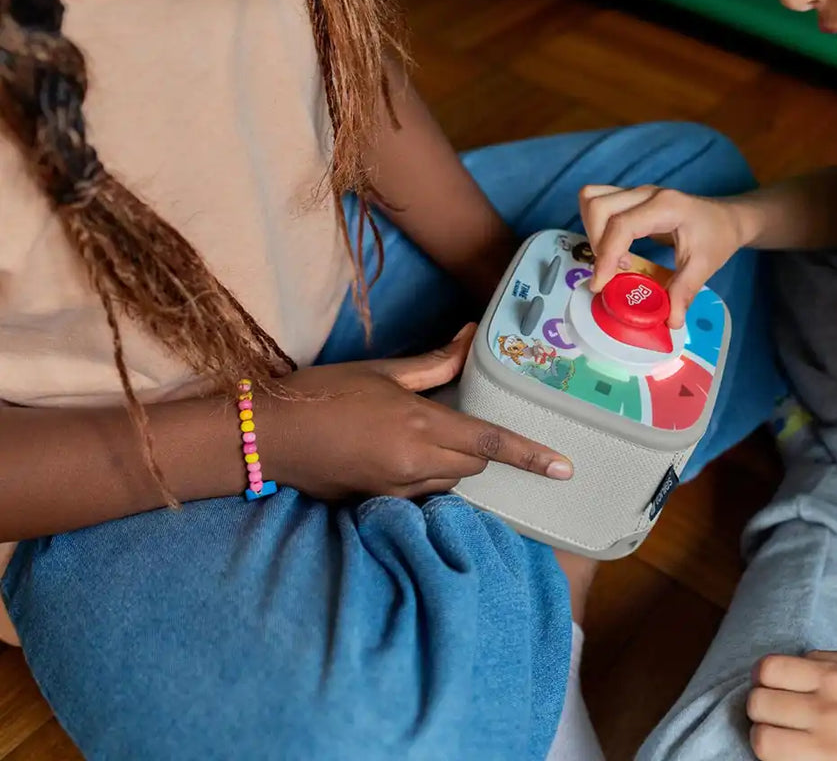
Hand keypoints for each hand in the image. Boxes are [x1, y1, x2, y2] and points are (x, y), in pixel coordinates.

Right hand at [265, 325, 574, 499]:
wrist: (269, 435)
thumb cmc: (324, 392)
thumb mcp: (383, 371)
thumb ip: (435, 362)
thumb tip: (471, 337)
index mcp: (420, 426)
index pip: (489, 443)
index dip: (530, 456)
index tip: (564, 468)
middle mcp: (415, 465)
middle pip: (475, 466)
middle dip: (480, 448)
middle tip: (459, 420)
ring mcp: (396, 489)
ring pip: (450, 482)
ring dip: (452, 463)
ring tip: (421, 434)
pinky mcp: (378, 503)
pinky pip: (422, 493)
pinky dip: (426, 476)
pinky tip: (399, 454)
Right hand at [579, 184, 749, 326]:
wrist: (727, 218)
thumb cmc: (717, 237)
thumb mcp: (704, 266)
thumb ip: (684, 292)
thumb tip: (669, 321)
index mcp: (666, 206)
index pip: (622, 225)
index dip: (606, 256)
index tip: (601, 285)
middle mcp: (646, 194)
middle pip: (598, 205)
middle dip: (595, 242)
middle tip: (612, 270)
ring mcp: (636, 193)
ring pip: (592, 198)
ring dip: (591, 231)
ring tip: (612, 258)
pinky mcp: (631, 198)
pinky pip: (598, 203)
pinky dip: (595, 226)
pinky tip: (616, 248)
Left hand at [746, 651, 836, 760]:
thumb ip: (826, 658)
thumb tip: (791, 664)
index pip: (769, 669)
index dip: (761, 675)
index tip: (769, 683)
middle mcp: (830, 713)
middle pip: (759, 704)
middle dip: (759, 705)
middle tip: (771, 710)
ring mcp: (830, 751)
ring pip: (762, 741)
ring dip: (763, 736)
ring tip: (777, 734)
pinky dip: (780, 760)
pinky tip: (792, 753)